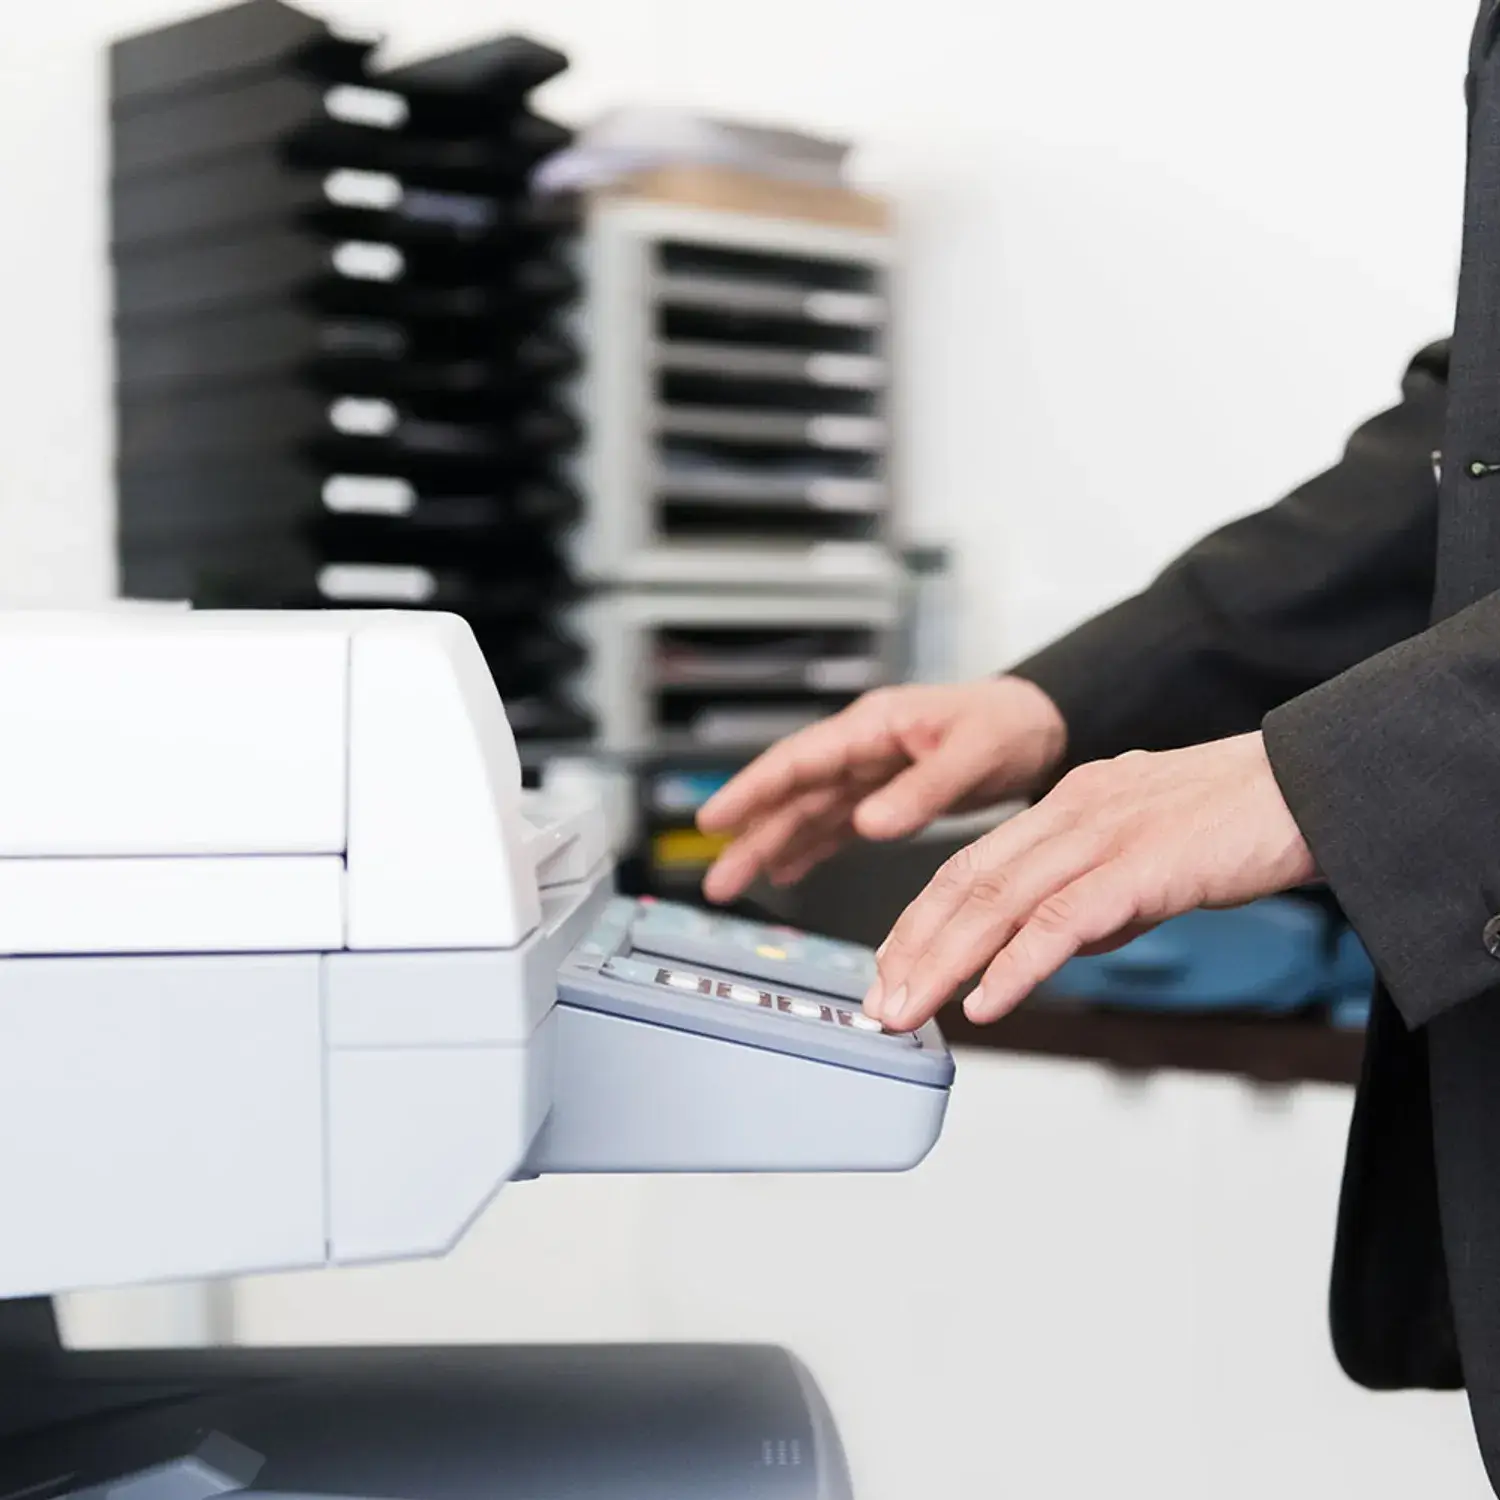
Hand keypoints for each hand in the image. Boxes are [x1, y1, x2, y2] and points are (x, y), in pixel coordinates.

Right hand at [695, 677, 1068, 904]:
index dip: (754, 790)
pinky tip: (785, 872)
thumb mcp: (972, 754)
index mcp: (874, 727)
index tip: (715, 818)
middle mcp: (862, 749)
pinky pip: (835, 825)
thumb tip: (868, 824)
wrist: (1041, 724)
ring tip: (732, 884)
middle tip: (715, 877)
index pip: (800, 760)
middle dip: (750, 833)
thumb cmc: (1009, 724)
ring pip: (807, 813)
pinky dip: (808, 848)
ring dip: (770, 846)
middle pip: (792, 793)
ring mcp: (870, 773)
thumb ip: (921, 790)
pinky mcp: (886, 796)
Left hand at [866, 732, 1316, 1031]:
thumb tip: (1058, 948)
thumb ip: (1098, 898)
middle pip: (967, 882)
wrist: (1316, 786)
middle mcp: (1071, 811)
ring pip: (997, 900)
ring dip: (943, 962)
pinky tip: (986, 1000)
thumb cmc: (1243, 820)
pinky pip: (1062, 920)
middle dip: (913, 946)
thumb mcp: (1148, 855)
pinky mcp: (1141, 865)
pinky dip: (1016, 965)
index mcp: (1068, 804)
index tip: (890, 961)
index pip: (972, 864)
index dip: (922, 916)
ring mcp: (1102, 834)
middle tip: (879, 1000)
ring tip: (907, 1010)